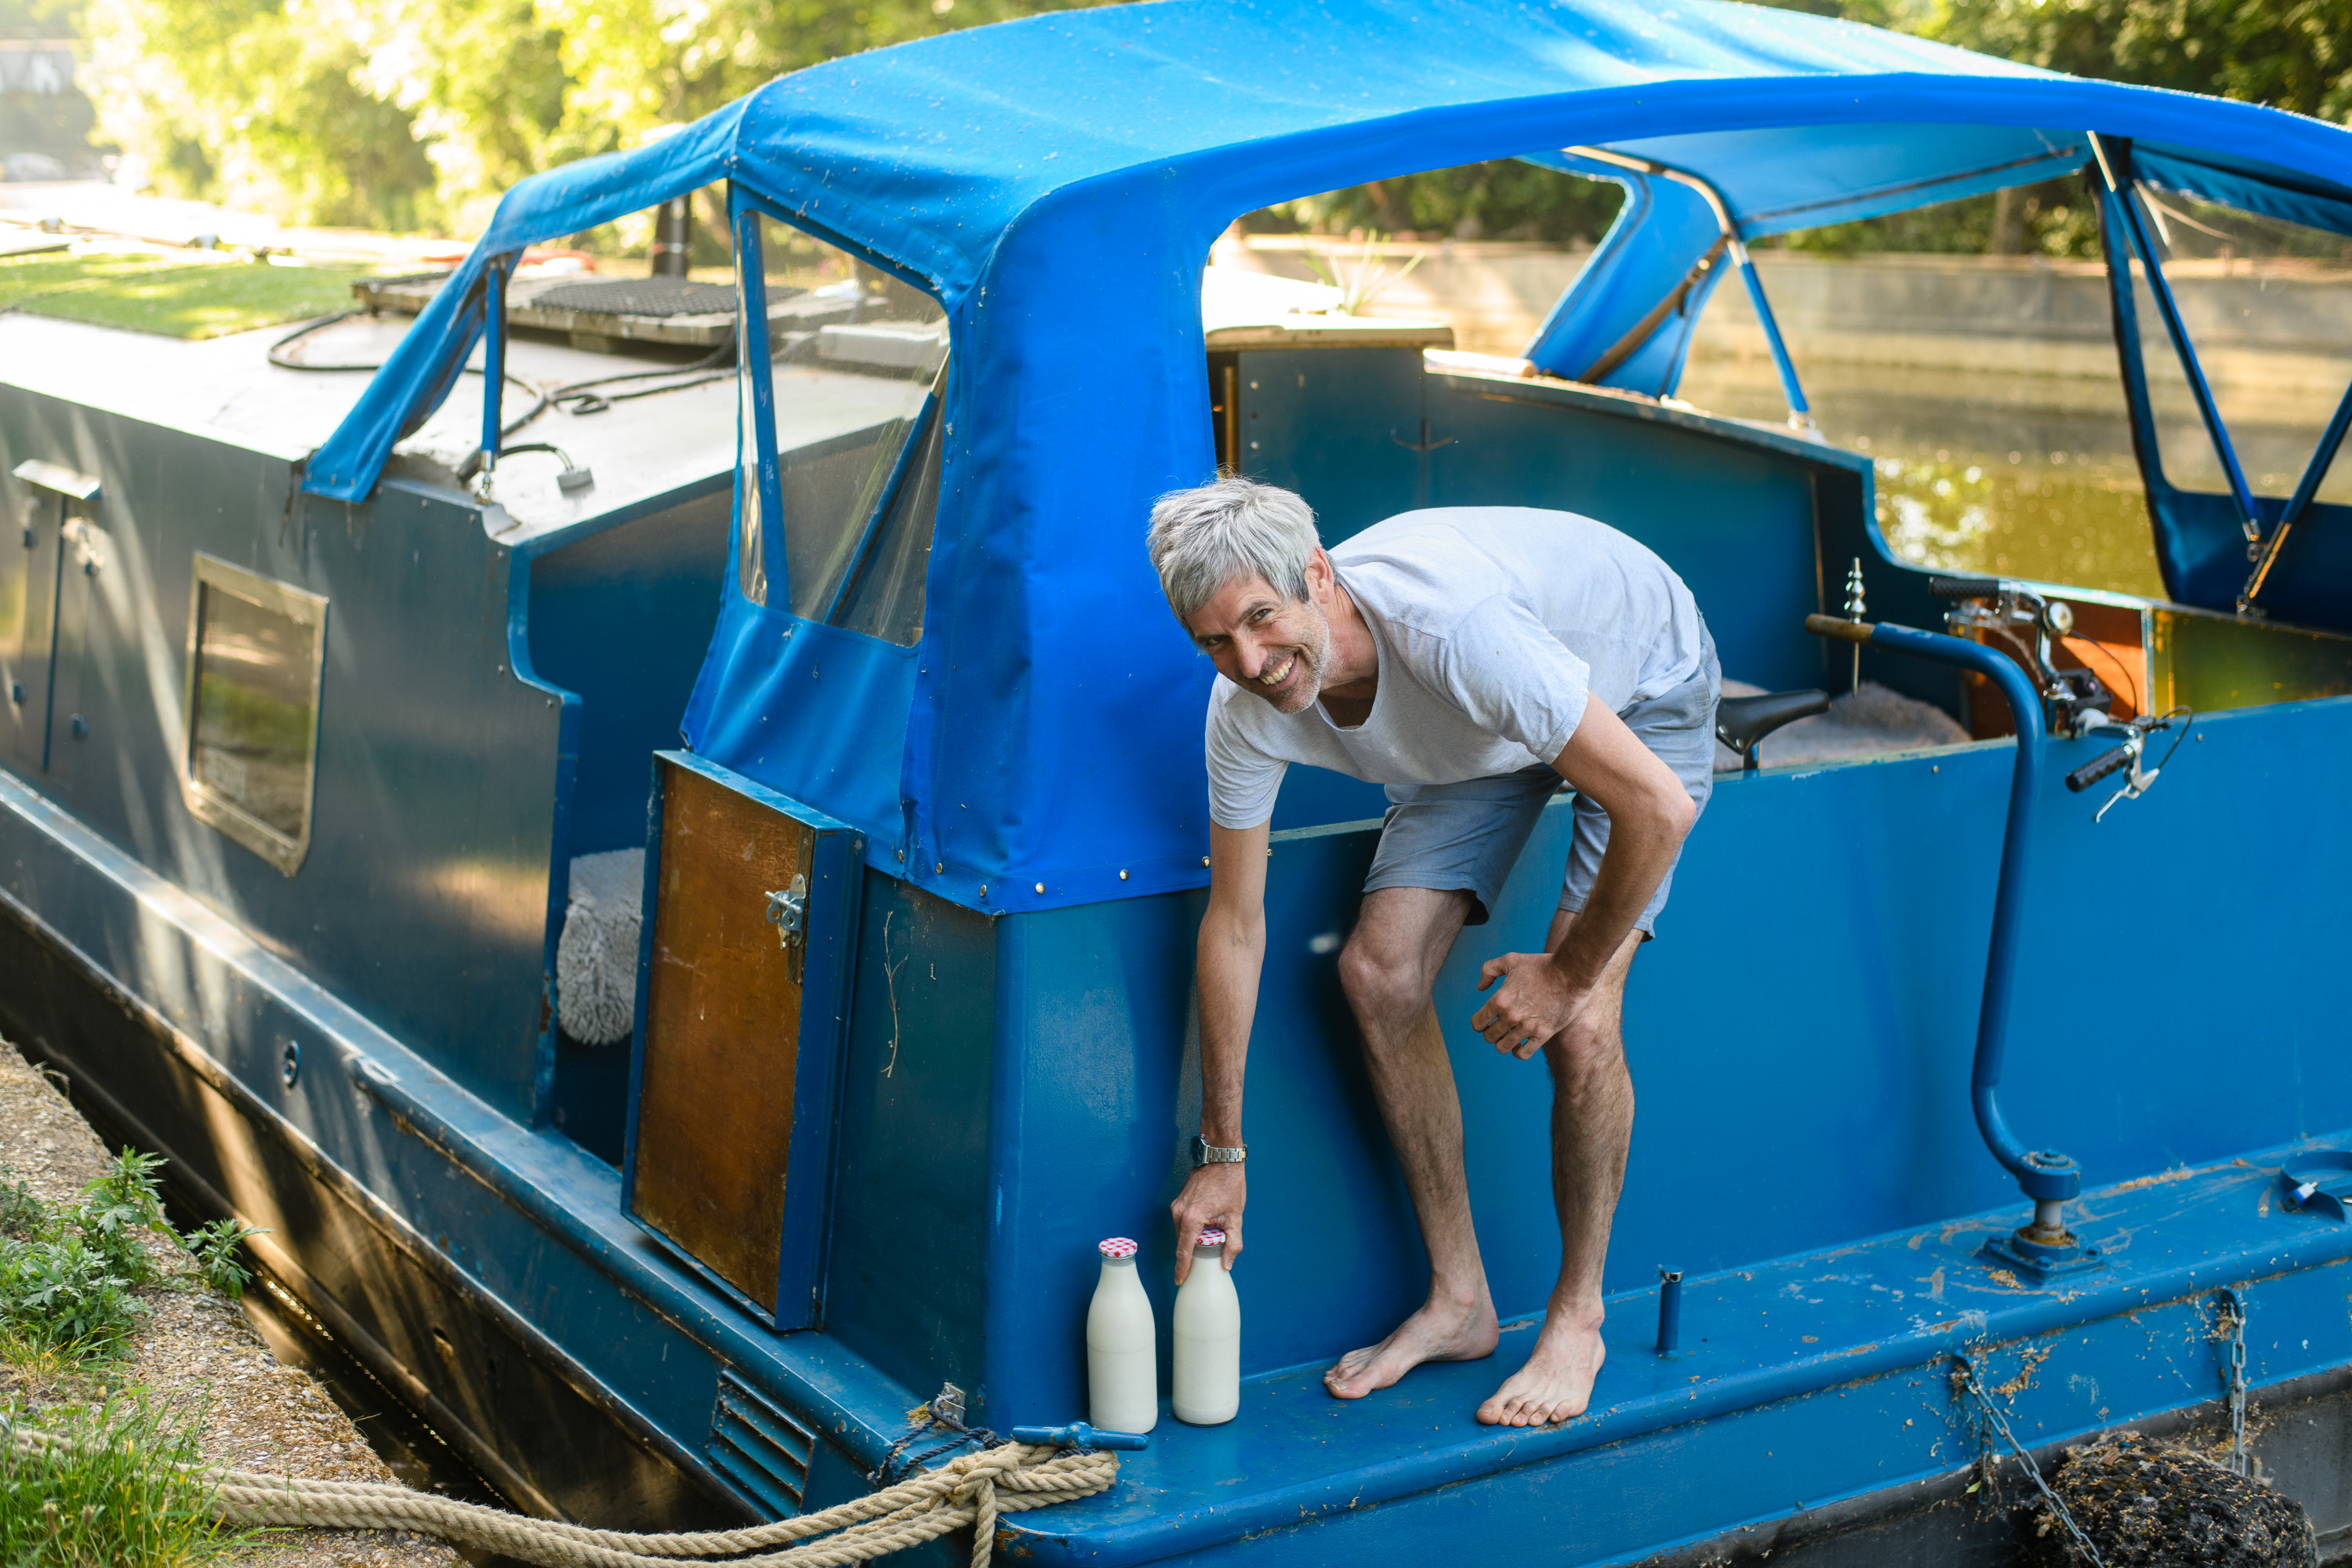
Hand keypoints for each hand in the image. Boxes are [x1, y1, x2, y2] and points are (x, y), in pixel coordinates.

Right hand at [1170, 1161, 1243, 1283]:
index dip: (1182, 1269)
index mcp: (1192, 1219)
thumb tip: (1226, 1263)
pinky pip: (1181, 1221)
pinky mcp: (1179, 1200)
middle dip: (1189, 1256)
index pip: (1183, 1252)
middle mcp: (1179, 1212)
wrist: (1220, 1157)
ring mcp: (1177, 1205)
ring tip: (1206, 1245)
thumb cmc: (1229, 1183)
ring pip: (1181, 1232)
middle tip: (1200, 1266)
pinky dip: (1190, 1229)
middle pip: (1182, 1243)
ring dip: (1191, 1240)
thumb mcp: (1235, 1216)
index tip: (1180, 1280)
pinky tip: (1204, 1229)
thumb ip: (1232, 1243)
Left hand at [1473, 951, 1589, 1059]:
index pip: (1477, 1023)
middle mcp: (1511, 1016)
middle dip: (1490, 1032)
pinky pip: (1523, 1054)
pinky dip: (1517, 1052)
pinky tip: (1520, 1043)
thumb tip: (1480, 988)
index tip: (1485, 1020)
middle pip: (1489, 1037)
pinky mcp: (1543, 1034)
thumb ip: (1489, 970)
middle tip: (1498, 1026)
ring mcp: (1527, 1027)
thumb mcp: (1510, 960)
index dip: (1478, 1022)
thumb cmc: (1541, 965)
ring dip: (1502, 1043)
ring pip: (1502, 1048)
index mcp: (1500, 999)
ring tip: (1508, 1035)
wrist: (1571, 973)